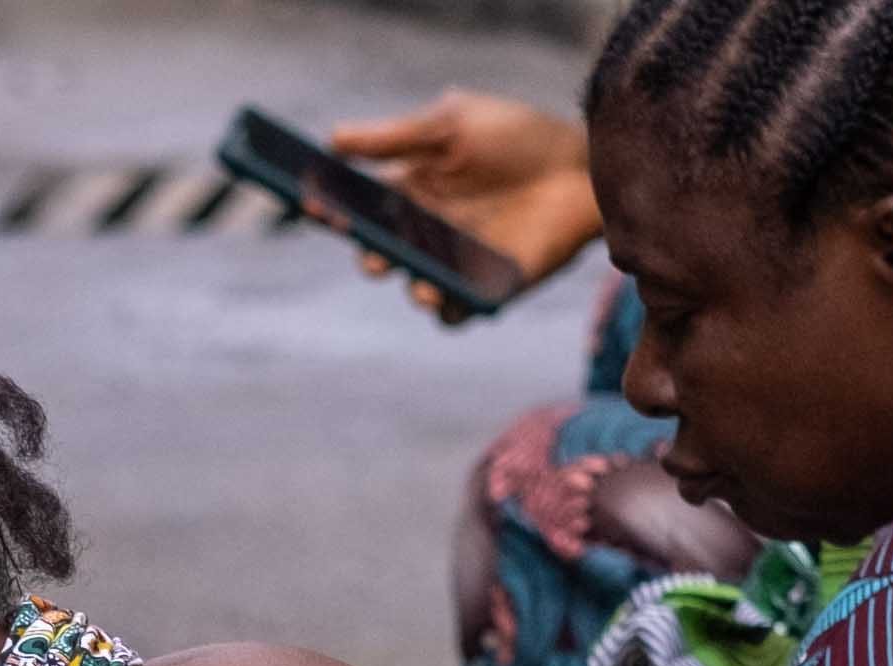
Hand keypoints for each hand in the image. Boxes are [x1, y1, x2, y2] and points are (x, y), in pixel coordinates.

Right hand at [323, 88, 599, 297]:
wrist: (583, 165)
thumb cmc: (516, 137)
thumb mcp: (451, 125)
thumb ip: (396, 137)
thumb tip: (332, 139)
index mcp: (408, 191)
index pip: (358, 205)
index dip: (331, 205)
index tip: (309, 200)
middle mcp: (424, 231)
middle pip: (381, 251)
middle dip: (369, 250)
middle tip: (367, 243)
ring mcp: (454, 263)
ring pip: (415, 285)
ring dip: (409, 282)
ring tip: (411, 274)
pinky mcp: (488, 289)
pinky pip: (455, 313)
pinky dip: (447, 309)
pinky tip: (445, 296)